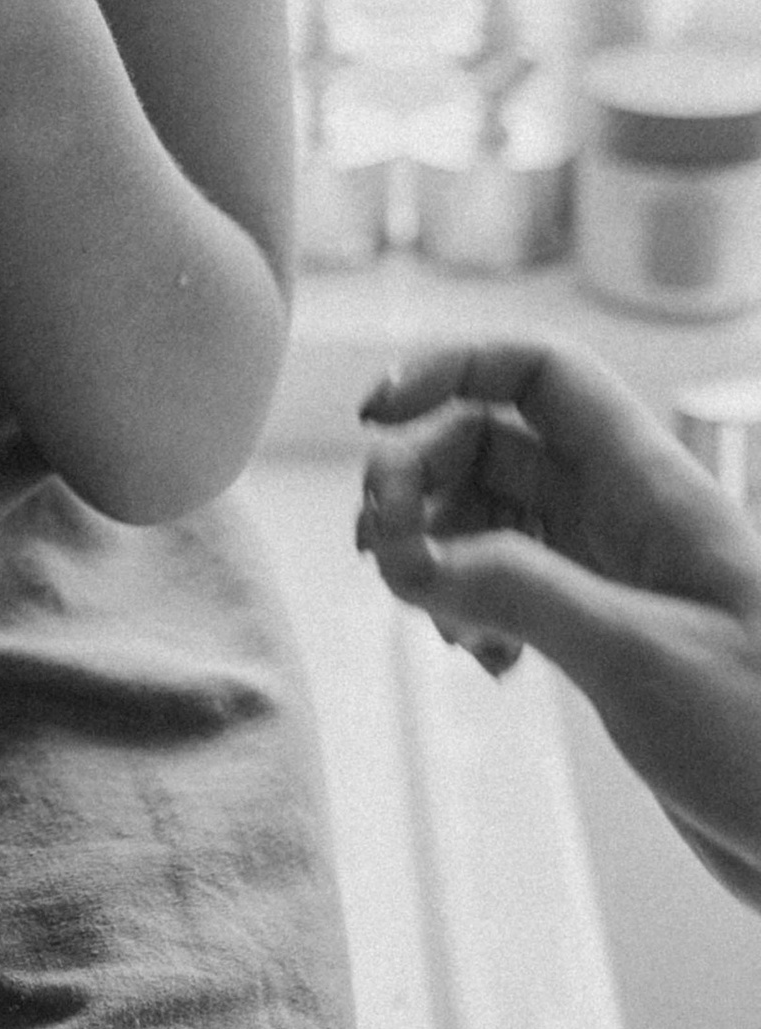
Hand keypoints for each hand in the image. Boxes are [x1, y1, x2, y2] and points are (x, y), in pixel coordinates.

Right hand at [357, 337, 760, 682]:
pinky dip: (469, 608)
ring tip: (428, 610)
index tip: (375, 419)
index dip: (453, 368)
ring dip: (437, 548)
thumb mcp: (640, 658)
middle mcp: (628, 516)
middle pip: (492, 441)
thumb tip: (407, 555)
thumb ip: (519, 592)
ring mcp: (614, 575)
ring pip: (491, 516)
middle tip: (382, 545)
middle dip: (420, 475)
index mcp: (652, 490)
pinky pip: (507, 587)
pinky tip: (484, 660)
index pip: (543, 373)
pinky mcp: (606, 636)